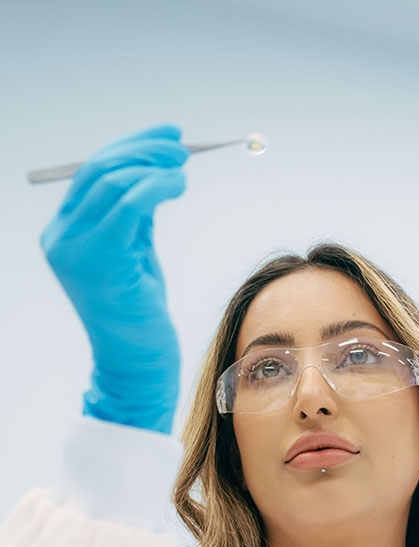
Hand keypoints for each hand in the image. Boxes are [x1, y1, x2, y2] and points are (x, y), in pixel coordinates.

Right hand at [41, 124, 188, 433]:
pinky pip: (127, 206)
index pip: (91, 173)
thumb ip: (134, 214)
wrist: (138, 362)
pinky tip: (178, 185)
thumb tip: (155, 169)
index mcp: (64, 233)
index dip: (131, 146)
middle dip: (142, 150)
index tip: (167, 136)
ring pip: (110, 182)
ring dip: (152, 166)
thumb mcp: (134, 251)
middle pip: (97, 170)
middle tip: (181, 147)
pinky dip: (155, 186)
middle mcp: (60, 238)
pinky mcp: (97, 261)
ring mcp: (72, 250)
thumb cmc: (140, 311)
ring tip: (183, 168)